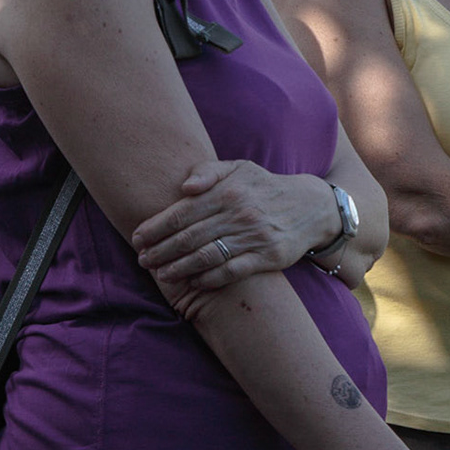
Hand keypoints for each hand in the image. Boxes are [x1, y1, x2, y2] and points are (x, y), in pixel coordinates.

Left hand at [131, 161, 340, 291]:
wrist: (311, 207)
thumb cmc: (264, 187)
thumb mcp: (239, 168)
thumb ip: (208, 171)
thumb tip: (184, 187)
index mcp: (228, 191)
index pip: (182, 212)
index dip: (155, 227)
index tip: (137, 238)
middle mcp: (239, 213)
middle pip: (189, 237)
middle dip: (160, 250)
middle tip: (142, 260)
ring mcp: (254, 236)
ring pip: (206, 256)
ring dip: (178, 268)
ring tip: (161, 275)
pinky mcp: (267, 257)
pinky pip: (231, 271)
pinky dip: (209, 278)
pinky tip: (193, 281)